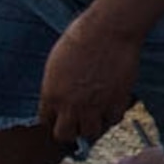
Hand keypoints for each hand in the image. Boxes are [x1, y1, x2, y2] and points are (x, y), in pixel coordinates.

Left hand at [37, 7, 145, 147]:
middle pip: (65, 134)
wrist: (109, 29)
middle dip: (70, 129)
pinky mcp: (117, 99)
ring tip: (97, 114)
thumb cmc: (81, 37)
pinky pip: (114, 119)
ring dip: (93, 125)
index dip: (55, 118)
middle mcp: (71, 105)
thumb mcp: (56, 62)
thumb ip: (55, 85)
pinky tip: (113, 104)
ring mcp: (95, 104)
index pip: (46, 122)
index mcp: (51, 94)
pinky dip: (113, 115)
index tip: (63, 113)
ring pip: (90, 133)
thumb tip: (59, 96)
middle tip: (78, 119)